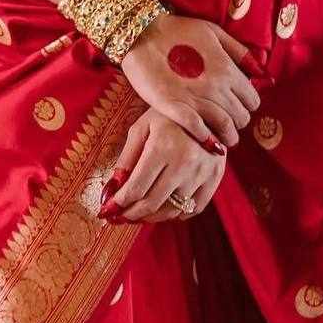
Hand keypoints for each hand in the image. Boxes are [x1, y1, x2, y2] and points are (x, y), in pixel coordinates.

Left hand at [97, 105, 225, 223]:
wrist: (205, 104)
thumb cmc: (167, 115)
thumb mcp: (142, 128)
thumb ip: (126, 158)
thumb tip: (111, 189)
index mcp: (162, 147)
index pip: (136, 188)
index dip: (119, 204)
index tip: (108, 210)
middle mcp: (184, 162)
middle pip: (152, 203)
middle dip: (131, 214)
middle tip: (119, 216)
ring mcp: (202, 171)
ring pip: (172, 210)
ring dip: (151, 217)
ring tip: (138, 214)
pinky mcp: (215, 177)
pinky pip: (194, 208)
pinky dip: (177, 214)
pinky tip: (164, 209)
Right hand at [117, 11, 269, 150]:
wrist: (141, 33)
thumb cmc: (177, 30)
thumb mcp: (213, 32)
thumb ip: (238, 51)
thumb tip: (259, 71)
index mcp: (227, 68)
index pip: (252, 99)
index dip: (248, 104)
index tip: (240, 105)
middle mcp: (216, 86)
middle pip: (241, 117)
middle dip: (239, 120)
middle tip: (230, 120)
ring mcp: (196, 99)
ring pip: (226, 128)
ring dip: (228, 136)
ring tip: (225, 138)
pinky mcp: (175, 109)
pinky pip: (200, 132)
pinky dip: (208, 140)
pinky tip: (208, 141)